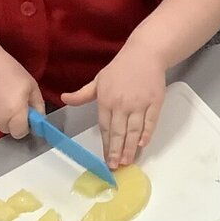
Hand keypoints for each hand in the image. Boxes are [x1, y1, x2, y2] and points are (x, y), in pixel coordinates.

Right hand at [0, 51, 43, 137]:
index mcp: (15, 112)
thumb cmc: (8, 71)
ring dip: (1, 115)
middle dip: (13, 120)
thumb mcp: (31, 85)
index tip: (26, 116)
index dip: (24, 126)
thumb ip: (38, 104)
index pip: (20, 133)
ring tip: (0, 96)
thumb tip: (41, 118)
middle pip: (9, 129)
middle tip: (13, 102)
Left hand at [62, 46, 167, 169]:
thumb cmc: (121, 68)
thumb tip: (64, 98)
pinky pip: (150, 122)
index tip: (105, 159)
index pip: (105, 127)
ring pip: (134, 130)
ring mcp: (140, 104)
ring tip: (128, 161)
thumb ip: (82, 94)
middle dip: (116, 151)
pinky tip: (143, 145)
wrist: (145, 54)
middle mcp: (122, 104)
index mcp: (106, 100)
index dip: (105, 145)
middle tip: (115, 166)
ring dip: (130, 147)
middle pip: (119, 132)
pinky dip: (147, 134)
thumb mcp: (98, 80)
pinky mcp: (155, 102)